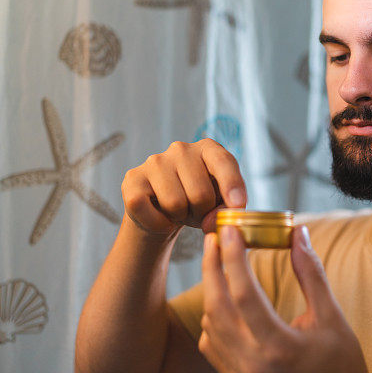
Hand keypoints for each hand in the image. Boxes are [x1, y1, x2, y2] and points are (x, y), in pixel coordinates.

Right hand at [120, 139, 245, 235]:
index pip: (223, 162)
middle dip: (203, 213)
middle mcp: (181, 149)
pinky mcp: (133, 178)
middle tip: (197, 212)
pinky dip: (157, 223)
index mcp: (208, 149)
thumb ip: (226, 209)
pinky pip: (146, 208)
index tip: (239, 205)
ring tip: (180, 211)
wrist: (163, 212)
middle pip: (201, 194)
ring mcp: (155, 161)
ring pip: (175, 203)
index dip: (233, 185)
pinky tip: (162, 218)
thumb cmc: (198, 203)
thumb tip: (212, 221)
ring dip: (180, 217)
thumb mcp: (220, 203)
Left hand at [198, 224, 371, 372]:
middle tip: (215, 238)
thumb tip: (298, 234)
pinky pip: (211, 346)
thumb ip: (311, 274)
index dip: (234, 257)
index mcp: (280, 347)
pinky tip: (223, 301)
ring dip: (211, 290)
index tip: (231, 229)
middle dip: (212, 267)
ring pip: (209, 324)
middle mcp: (253, 364)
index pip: (245, 293)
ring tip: (219, 262)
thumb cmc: (342, 365)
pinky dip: (212, 318)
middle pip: (217, 306)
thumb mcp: (332, 317)